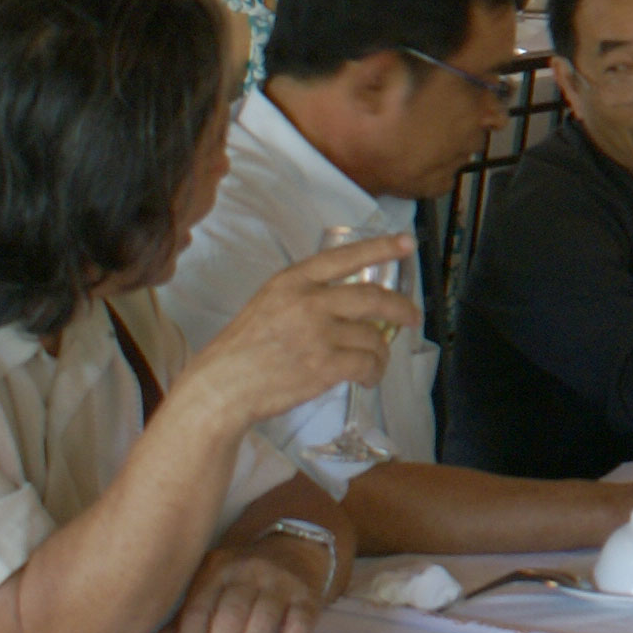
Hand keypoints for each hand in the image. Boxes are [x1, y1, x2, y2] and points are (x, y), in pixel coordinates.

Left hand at [143, 536, 329, 632]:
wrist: (292, 550)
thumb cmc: (237, 584)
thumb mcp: (204, 596)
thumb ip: (175, 632)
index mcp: (214, 569)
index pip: (198, 609)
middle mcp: (248, 570)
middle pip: (231, 612)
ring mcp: (281, 580)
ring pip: (264, 617)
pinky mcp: (307, 594)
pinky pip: (299, 623)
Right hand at [179, 237, 416, 427]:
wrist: (220, 388)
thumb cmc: (241, 350)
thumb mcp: (267, 304)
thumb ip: (304, 295)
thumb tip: (350, 301)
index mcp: (291, 281)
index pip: (344, 257)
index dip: (379, 248)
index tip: (406, 243)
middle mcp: (308, 301)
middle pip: (372, 296)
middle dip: (400, 307)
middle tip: (412, 317)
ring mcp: (318, 334)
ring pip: (374, 336)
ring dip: (382, 351)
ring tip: (375, 362)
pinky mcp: (325, 365)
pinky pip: (368, 364)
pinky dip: (374, 372)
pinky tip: (368, 378)